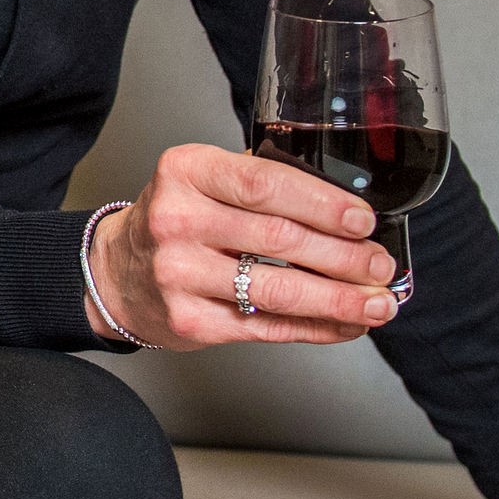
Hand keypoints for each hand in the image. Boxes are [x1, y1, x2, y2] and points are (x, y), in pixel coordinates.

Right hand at [86, 143, 399, 349]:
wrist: (117, 272)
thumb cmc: (175, 219)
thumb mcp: (204, 179)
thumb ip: (261, 179)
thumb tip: (346, 206)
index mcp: (187, 171)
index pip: (265, 184)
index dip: (323, 204)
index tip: (363, 220)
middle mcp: (177, 220)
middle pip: (279, 240)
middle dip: (344, 256)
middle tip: (381, 264)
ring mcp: (180, 275)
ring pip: (277, 290)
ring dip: (339, 299)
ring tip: (378, 302)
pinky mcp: (190, 322)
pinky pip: (266, 328)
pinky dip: (315, 328)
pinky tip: (344, 324)